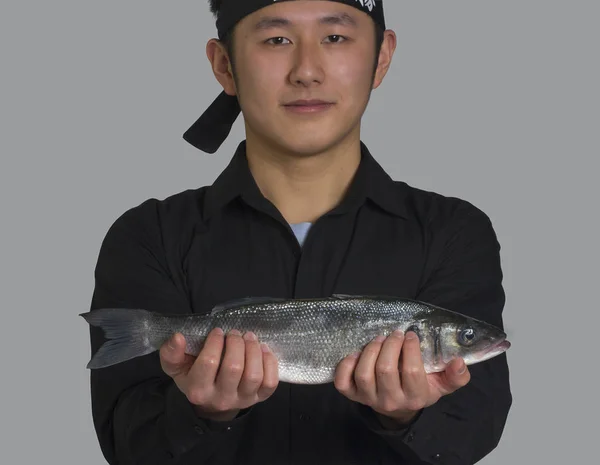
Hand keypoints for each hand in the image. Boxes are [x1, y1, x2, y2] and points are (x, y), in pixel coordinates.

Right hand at [159, 327, 278, 421]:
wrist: (211, 402)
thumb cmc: (193, 376)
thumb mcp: (177, 367)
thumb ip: (171, 353)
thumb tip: (178, 337)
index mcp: (198, 390)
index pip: (209, 363)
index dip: (215, 342)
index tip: (218, 331)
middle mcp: (221, 399)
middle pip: (234, 368)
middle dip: (236, 343)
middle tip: (234, 333)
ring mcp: (243, 400)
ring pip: (254, 375)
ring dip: (254, 350)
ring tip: (249, 337)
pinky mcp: (260, 398)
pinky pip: (270, 382)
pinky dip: (270, 362)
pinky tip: (263, 349)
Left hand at [334, 330, 470, 425]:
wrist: (400, 407)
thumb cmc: (421, 387)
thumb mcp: (442, 383)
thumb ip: (456, 375)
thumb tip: (459, 361)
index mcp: (416, 397)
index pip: (412, 371)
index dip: (410, 348)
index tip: (411, 335)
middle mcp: (391, 401)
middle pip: (385, 370)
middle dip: (390, 345)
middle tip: (394, 334)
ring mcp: (369, 399)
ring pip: (364, 374)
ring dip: (370, 350)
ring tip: (379, 339)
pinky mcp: (353, 395)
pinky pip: (343, 381)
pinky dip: (346, 365)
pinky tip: (355, 353)